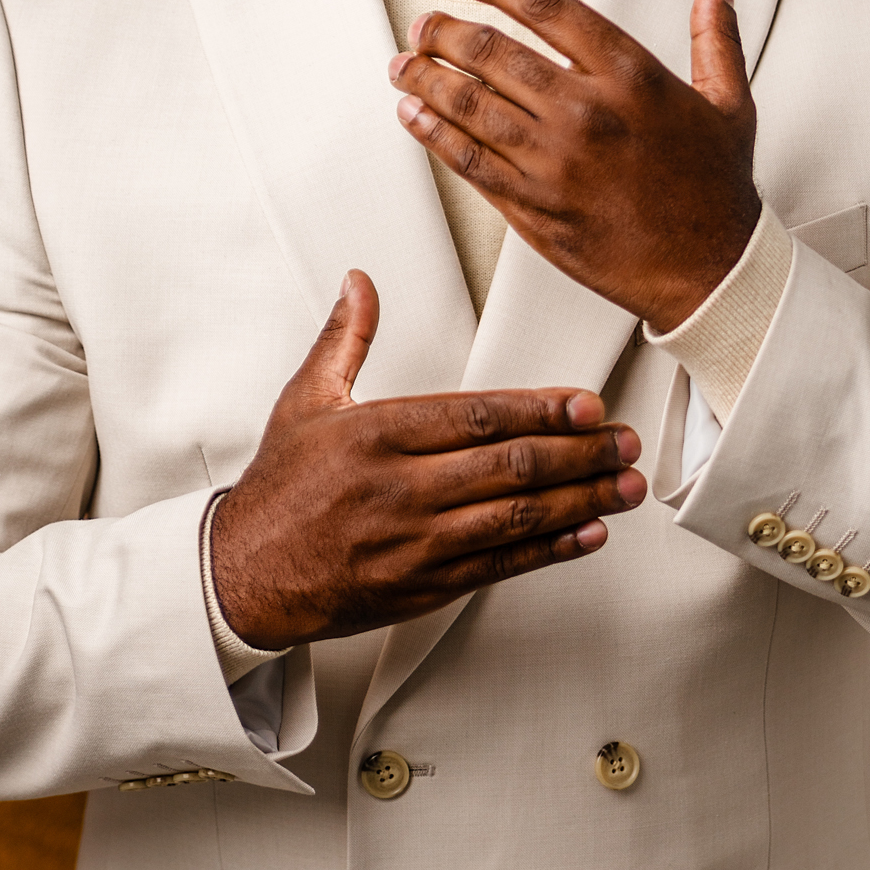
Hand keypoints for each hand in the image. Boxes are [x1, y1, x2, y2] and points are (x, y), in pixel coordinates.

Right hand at [210, 271, 644, 649]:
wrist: (243, 575)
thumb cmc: (279, 489)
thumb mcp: (305, 401)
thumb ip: (345, 339)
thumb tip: (360, 283)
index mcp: (376, 435)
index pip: (477, 416)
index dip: (541, 409)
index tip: (587, 404)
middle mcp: (400, 489)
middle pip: (508, 466)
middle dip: (579, 454)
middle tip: (626, 442)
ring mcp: (415, 542)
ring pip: (514, 518)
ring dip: (580, 501)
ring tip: (625, 486)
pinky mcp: (423, 585)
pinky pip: (499, 566)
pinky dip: (550, 550)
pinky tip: (587, 534)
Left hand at [388, 0, 759, 330]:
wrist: (711, 270)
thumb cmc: (715, 191)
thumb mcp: (729, 104)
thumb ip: (714, 39)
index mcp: (631, 77)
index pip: (547, 7)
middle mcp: (587, 113)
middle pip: (493, 52)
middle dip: (445, 31)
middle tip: (424, 24)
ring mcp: (555, 162)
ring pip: (469, 105)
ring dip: (426, 78)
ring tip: (404, 64)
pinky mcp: (534, 207)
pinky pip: (469, 162)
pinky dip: (433, 134)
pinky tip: (414, 117)